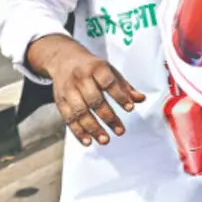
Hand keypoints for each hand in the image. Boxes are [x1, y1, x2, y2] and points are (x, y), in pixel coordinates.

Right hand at [29, 36, 144, 146]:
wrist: (63, 59)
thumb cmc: (91, 67)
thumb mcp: (110, 71)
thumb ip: (125, 86)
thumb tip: (140, 99)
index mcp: (96, 68)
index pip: (108, 82)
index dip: (119, 96)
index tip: (130, 108)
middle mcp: (81, 78)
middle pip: (94, 100)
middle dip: (108, 117)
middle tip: (120, 131)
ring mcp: (68, 90)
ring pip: (80, 112)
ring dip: (93, 128)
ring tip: (105, 140)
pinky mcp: (60, 101)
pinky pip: (68, 118)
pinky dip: (78, 131)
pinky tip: (88, 141)